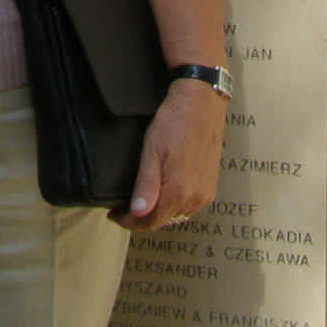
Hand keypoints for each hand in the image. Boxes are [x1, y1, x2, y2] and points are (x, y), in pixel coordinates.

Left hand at [114, 80, 226, 231]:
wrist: (201, 103)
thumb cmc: (174, 122)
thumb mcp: (152, 151)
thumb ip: (146, 185)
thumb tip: (137, 213)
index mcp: (178, 192)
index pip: (150, 222)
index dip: (129, 222)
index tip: (115, 214)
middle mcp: (195, 198)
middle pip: (164, 221)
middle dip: (142, 218)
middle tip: (124, 206)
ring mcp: (205, 193)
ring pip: (177, 215)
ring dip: (159, 212)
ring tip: (142, 200)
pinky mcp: (211, 185)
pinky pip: (190, 205)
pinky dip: (174, 205)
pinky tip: (164, 194)